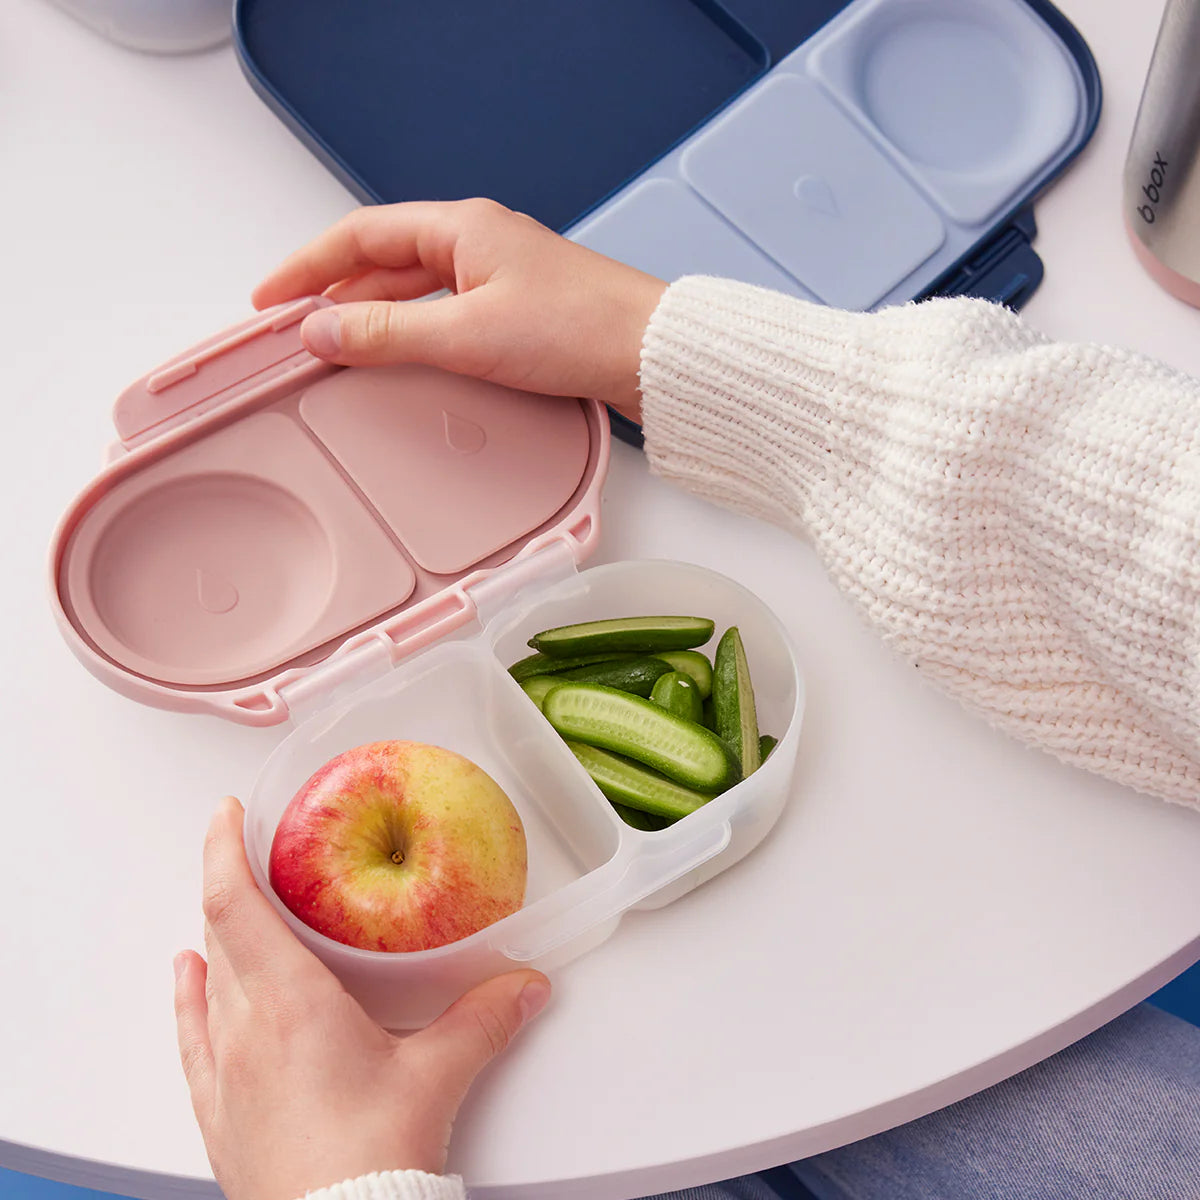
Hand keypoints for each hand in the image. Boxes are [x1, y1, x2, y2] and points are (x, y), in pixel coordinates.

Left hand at [174, 796, 549, 1199]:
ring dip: (216, 935)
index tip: (225, 814)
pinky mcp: (219, 1114)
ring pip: (208, 982)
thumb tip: (523, 986)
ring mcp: (226, 1073)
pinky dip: (187, 997)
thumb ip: (484, 1019)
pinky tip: (186, 979)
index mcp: (291, 1003)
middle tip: (245, 849)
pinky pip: (191, 1038)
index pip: (237, 905)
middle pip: (221, 934)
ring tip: (226, 906)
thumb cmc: (373, 1159)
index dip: (223, 851)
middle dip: (229, 883)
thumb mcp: (438, 1076)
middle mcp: (245, 1029)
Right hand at [251, 199, 666, 423]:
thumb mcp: (468, 334)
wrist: (650, 355)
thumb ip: (390, 332)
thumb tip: (324, 330)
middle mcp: (479, 244)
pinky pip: (445, 315)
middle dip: (336, 293)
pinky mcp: (518, 313)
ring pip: (416, 290)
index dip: (309, 266)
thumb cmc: (580, 329)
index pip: (361, 235)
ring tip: (337, 348)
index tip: (271, 299)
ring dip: (374, 316)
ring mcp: (500, 278)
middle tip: (296, 330)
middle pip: (385, 261)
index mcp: (462, 229)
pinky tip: (404, 359)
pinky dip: (412, 333)